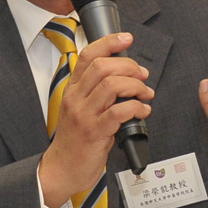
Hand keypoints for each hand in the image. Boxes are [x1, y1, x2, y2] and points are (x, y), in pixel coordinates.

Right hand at [37, 31, 152, 207]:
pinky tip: (143, 111)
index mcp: (72, 90)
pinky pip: (119, 112)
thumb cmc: (74, 141)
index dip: (108, 42)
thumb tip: (124, 77)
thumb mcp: (79, 110)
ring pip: (112, 85)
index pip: (87, 56)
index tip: (126, 38)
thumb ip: (96, 93)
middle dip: (129, 66)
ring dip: (135, 86)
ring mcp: (84, 115)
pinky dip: (136, 108)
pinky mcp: (95, 133)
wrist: (62, 169)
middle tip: (142, 75)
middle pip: (102, 67)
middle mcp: (76, 99)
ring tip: (145, 93)